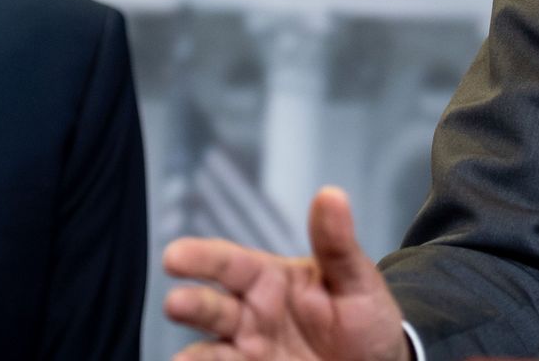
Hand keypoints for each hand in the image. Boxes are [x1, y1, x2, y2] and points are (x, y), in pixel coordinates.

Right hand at [164, 186, 410, 360]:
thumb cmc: (364, 318)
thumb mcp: (357, 280)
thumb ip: (337, 244)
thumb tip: (331, 194)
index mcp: (270, 281)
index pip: (230, 264)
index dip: (201, 258)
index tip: (174, 256)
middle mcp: (251, 316)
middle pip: (212, 308)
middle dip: (191, 305)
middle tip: (176, 304)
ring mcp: (251, 352)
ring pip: (212, 352)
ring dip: (196, 354)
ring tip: (184, 359)